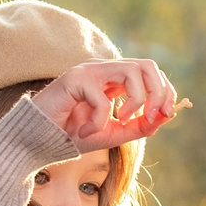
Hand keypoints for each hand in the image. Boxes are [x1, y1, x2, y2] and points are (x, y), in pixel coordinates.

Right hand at [32, 58, 182, 152]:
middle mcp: (104, 70)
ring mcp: (89, 71)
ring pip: (130, 71)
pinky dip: (99, 121)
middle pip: (147, 65)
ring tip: (121, 120)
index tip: (166, 114)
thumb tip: (165, 117)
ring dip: (135, 101)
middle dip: (157, 92)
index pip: (150, 73)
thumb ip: (138, 126)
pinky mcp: (74, 79)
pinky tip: (84, 132)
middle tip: (152, 116)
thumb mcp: (112, 133)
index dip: (165, 91)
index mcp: (114, 80)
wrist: (38, 140)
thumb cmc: (72, 135)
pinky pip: (102, 99)